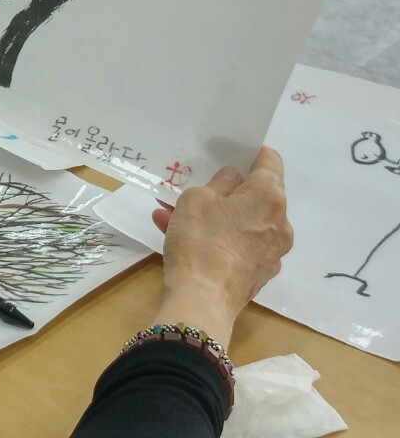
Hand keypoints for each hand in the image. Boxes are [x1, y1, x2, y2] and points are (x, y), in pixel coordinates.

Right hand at [151, 147, 293, 346]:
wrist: (201, 301)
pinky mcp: (257, 274)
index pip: (271, 161)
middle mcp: (279, 224)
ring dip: (213, 215)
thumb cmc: (200, 239)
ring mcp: (271, 252)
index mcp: (269, 198)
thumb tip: (233, 180)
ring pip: (241, 222)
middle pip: (255, 195)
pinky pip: (236, 245)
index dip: (251, 152)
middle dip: (225, 190)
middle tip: (195, 187)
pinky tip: (178, 236)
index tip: (230, 150)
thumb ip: (219, 183)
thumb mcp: (197, 198)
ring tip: (171, 214)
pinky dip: (215, 237)